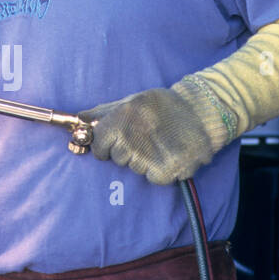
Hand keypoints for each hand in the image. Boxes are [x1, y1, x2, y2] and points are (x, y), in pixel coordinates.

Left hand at [77, 78, 228, 184]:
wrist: (201, 112)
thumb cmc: (163, 106)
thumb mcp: (130, 101)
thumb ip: (103, 113)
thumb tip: (78, 119)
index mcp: (121, 119)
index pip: (99, 145)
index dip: (107, 144)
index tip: (119, 139)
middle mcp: (131, 138)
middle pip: (117, 158)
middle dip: (128, 151)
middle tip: (146, 137)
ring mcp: (147, 156)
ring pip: (134, 168)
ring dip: (145, 160)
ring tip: (160, 143)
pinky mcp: (164, 171)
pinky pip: (151, 177)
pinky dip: (159, 170)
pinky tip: (168, 154)